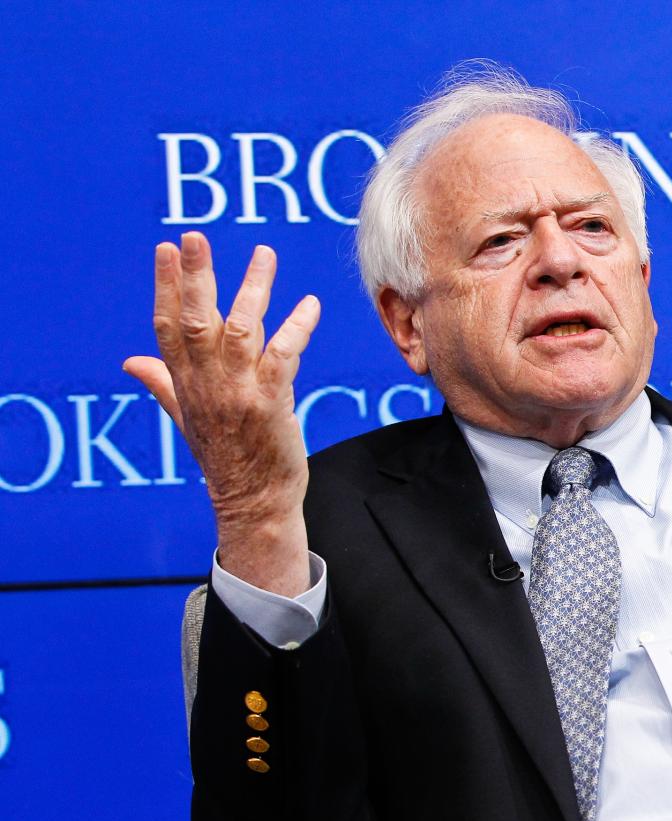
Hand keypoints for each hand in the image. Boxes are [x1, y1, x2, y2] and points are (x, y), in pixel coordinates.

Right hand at [124, 233, 319, 595]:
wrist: (254, 503)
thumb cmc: (226, 459)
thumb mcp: (186, 419)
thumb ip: (163, 383)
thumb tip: (131, 361)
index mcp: (184, 384)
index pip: (166, 326)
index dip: (165, 286)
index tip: (164, 249)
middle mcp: (207, 385)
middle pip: (195, 321)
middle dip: (195, 276)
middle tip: (194, 236)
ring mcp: (238, 392)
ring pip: (240, 329)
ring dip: (253, 289)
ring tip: (264, 254)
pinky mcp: (271, 403)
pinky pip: (283, 354)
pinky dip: (297, 326)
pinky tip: (309, 304)